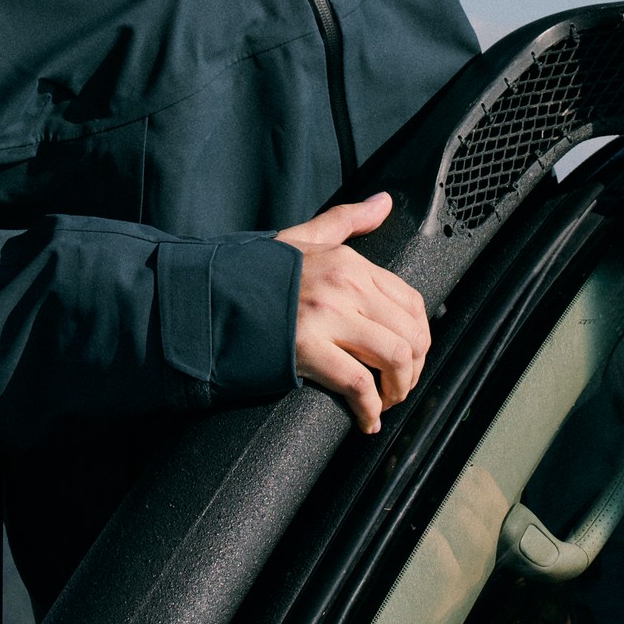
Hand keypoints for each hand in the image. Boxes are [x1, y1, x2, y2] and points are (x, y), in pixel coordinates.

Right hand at [275, 192, 431, 435]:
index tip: (411, 360)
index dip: (420, 338)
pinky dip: (369, 409)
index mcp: (349, 261)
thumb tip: (383, 202)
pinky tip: (366, 420)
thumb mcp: (302, 239)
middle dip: (414, 370)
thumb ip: (345, 220)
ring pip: (395, 357)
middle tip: (398, 389)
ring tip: (384, 403)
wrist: (203, 299)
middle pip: (410, 333)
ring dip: (397, 390)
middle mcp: (344, 285)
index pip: (410, 301)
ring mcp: (326, 316)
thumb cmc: (252, 274)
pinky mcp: (306, 347)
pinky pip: (358, 383)